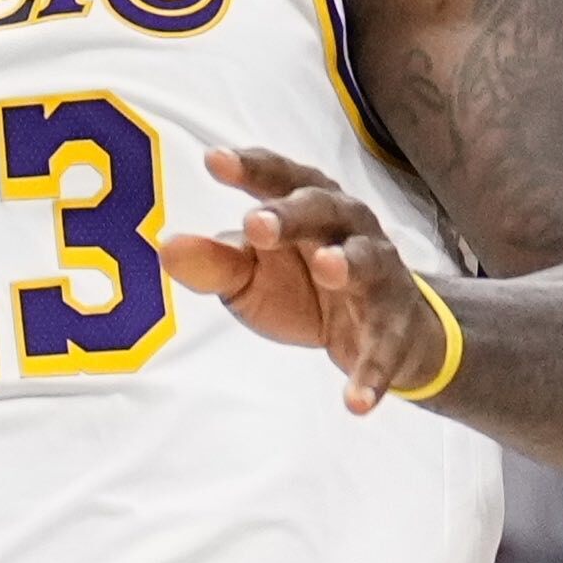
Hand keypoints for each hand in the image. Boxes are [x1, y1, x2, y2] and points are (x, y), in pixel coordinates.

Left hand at [151, 146, 446, 414]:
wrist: (379, 333)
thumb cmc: (304, 286)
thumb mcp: (251, 274)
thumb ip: (214, 260)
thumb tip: (167, 246)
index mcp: (309, 204)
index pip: (279, 177)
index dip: (250, 168)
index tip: (214, 160)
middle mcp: (349, 227)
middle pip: (322, 208)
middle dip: (291, 213)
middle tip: (255, 224)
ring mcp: (378, 276)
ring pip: (368, 261)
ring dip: (349, 262)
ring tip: (328, 268)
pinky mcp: (395, 328)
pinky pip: (385, 349)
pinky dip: (372, 374)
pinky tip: (354, 403)